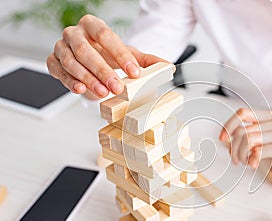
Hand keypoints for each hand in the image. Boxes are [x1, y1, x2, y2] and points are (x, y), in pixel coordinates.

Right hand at [47, 14, 167, 97]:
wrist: (90, 59)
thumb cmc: (107, 54)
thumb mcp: (127, 55)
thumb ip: (146, 60)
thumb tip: (167, 67)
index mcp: (93, 26)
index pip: (106, 36)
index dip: (121, 54)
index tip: (134, 72)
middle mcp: (74, 33)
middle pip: (86, 50)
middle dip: (103, 70)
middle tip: (118, 87)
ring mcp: (61, 46)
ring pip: (71, 62)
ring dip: (88, 79)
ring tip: (103, 92)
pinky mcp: (53, 61)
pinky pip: (57, 71)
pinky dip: (69, 81)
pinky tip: (80, 89)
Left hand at [219, 108, 271, 179]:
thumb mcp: (258, 140)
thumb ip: (244, 136)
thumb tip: (225, 139)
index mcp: (266, 117)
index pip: (242, 113)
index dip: (229, 124)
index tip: (222, 138)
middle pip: (242, 131)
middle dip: (233, 147)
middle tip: (234, 158)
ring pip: (248, 140)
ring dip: (241, 154)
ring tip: (243, 161)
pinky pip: (258, 152)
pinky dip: (251, 160)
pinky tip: (253, 164)